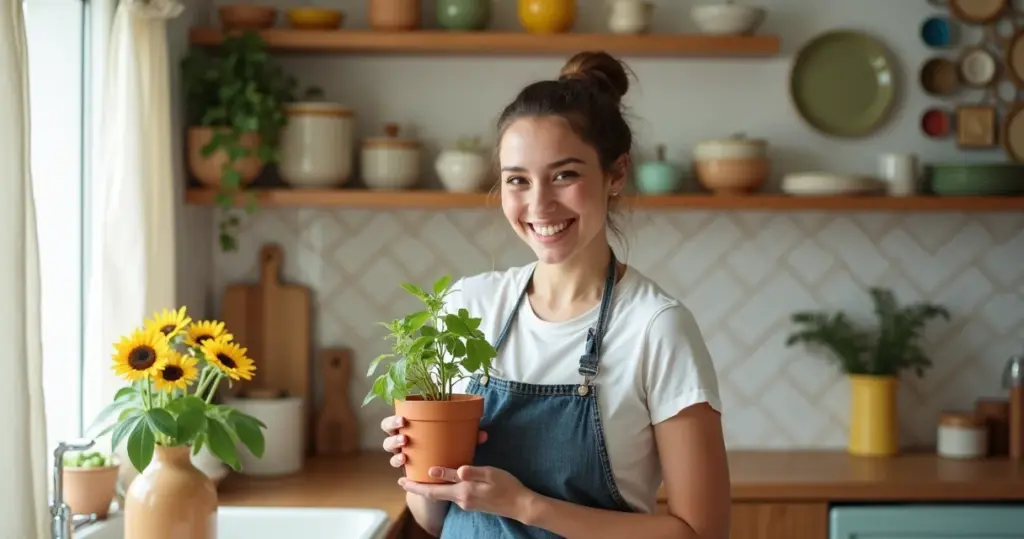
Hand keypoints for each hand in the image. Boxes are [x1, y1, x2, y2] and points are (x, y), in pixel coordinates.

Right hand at [380, 415, 487, 467]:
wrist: (440, 473)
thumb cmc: (446, 447)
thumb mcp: (456, 439)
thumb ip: (468, 436)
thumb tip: (484, 434)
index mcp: (413, 422)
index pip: (399, 413)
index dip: (396, 415)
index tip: (404, 418)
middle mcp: (403, 434)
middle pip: (388, 428)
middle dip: (392, 428)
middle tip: (404, 434)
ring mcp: (400, 449)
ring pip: (388, 445)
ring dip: (394, 446)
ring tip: (405, 451)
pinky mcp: (404, 465)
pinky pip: (395, 463)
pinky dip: (397, 463)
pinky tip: (404, 464)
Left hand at [398, 465, 536, 520]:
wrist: (520, 505)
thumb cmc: (507, 486)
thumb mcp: (488, 473)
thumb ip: (467, 472)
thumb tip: (439, 470)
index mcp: (462, 492)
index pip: (432, 491)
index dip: (415, 486)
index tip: (401, 481)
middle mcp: (461, 500)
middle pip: (435, 493)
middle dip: (419, 487)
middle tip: (404, 479)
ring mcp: (466, 503)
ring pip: (443, 493)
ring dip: (431, 486)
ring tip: (422, 475)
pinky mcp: (472, 502)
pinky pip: (452, 493)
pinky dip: (443, 486)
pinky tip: (444, 479)